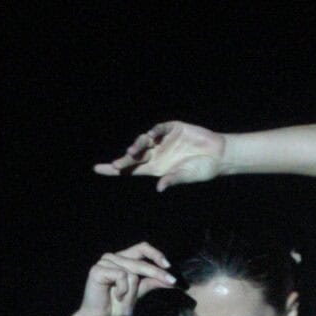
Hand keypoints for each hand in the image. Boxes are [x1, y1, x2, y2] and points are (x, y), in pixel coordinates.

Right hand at [78, 244, 176, 315]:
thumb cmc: (115, 306)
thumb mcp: (138, 292)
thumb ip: (151, 282)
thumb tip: (171, 280)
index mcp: (123, 259)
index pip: (142, 248)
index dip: (156, 254)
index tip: (168, 266)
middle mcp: (113, 257)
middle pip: (141, 261)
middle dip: (156, 273)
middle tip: (171, 282)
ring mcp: (104, 262)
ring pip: (132, 273)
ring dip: (133, 294)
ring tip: (128, 307)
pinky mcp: (98, 269)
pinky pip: (121, 276)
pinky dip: (122, 291)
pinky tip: (116, 297)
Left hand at [94, 120, 224, 190]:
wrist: (218, 155)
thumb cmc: (202, 170)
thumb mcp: (186, 176)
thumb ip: (173, 179)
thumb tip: (160, 187)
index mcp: (156, 168)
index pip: (130, 169)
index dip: (114, 169)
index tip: (97, 168)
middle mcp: (156, 154)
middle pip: (134, 156)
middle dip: (125, 159)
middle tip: (120, 163)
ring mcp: (163, 141)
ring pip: (144, 141)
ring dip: (138, 145)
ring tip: (135, 150)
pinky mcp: (173, 129)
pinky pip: (160, 128)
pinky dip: (155, 131)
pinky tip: (152, 135)